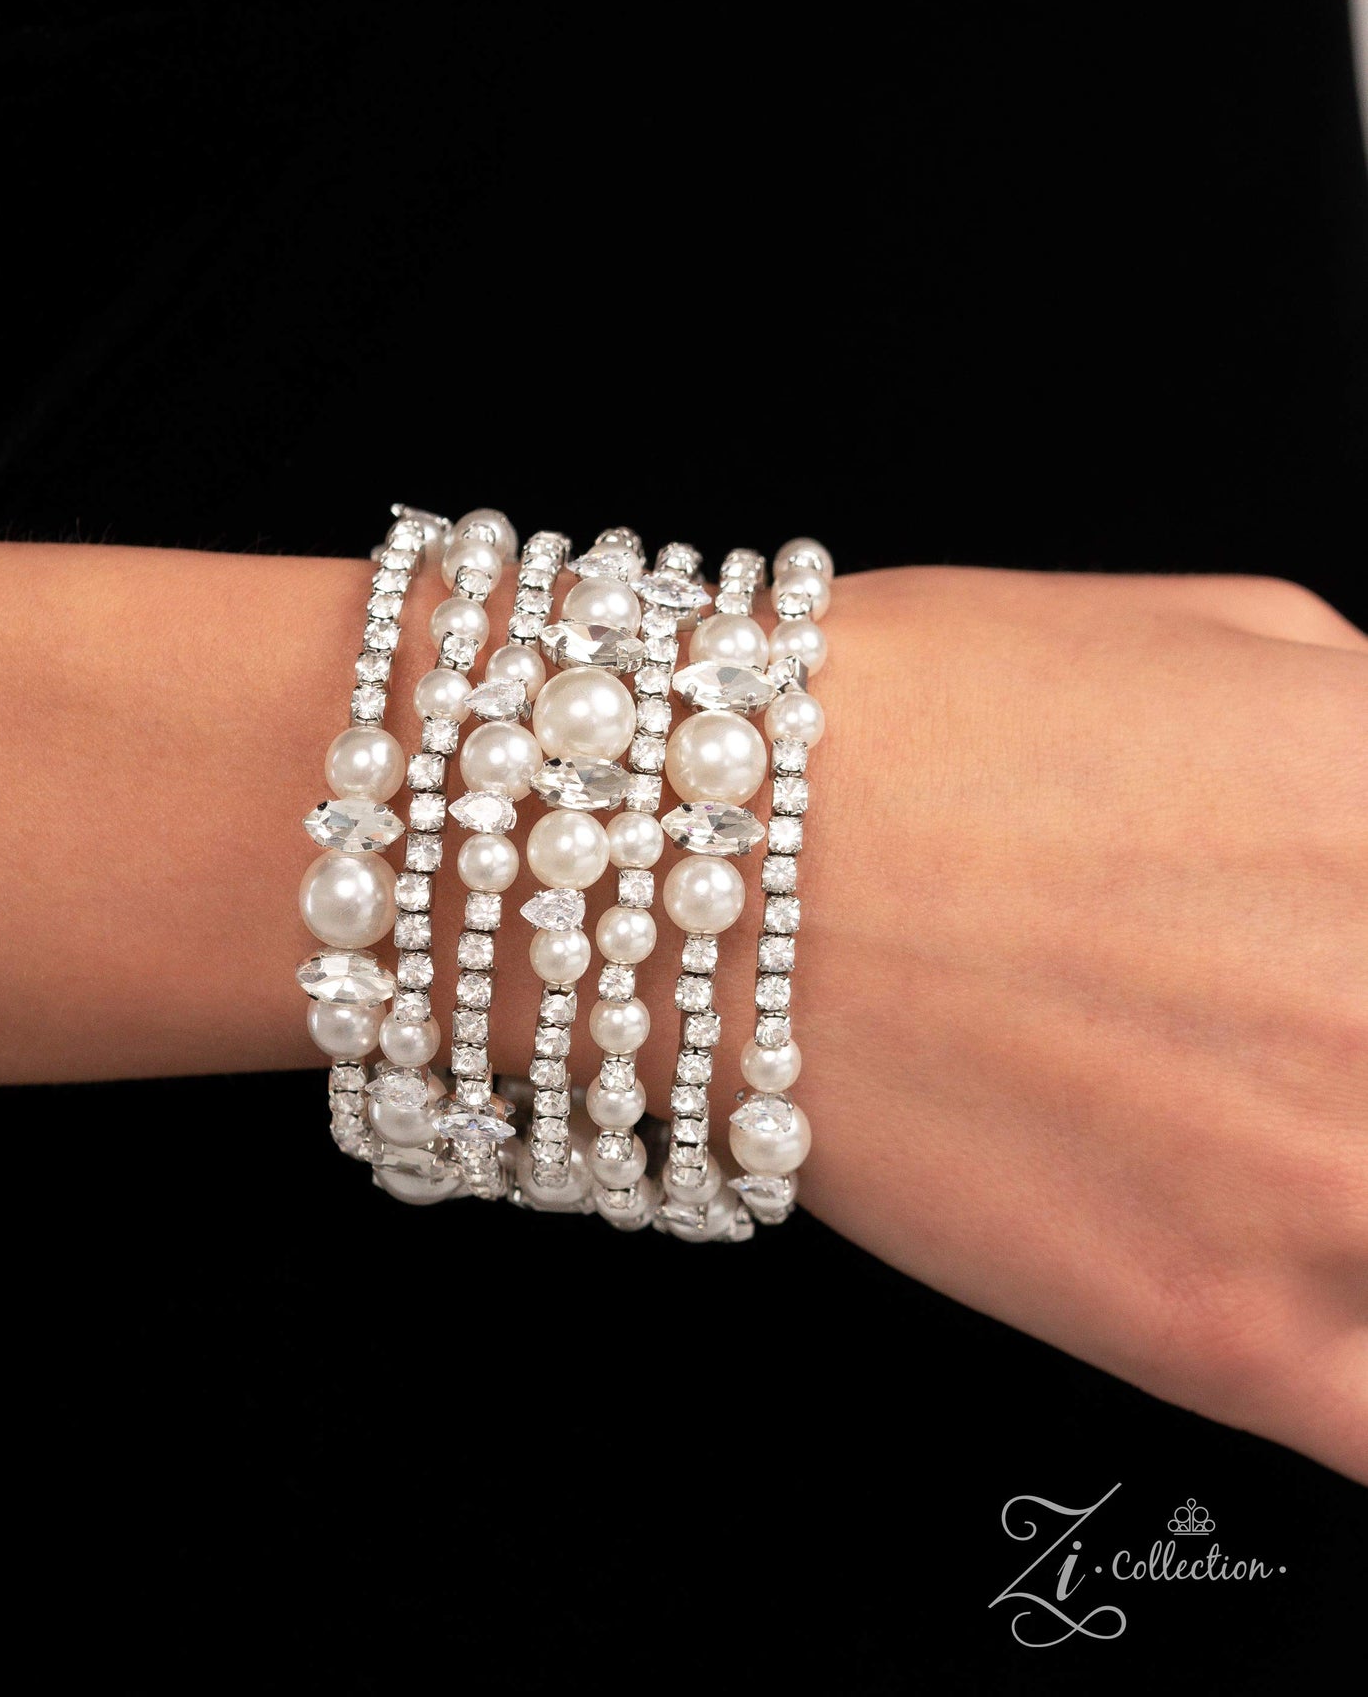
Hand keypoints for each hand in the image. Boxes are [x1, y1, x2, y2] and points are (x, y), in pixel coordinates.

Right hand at [801, 567, 1367, 1480]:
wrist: (703, 859)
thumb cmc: (921, 727)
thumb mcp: (1234, 633)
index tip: (1338, 972)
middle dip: (1343, 1065)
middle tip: (1252, 1029)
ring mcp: (1336, 1183)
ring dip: (1344, 1205)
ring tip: (1239, 1147)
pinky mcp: (1228, 1336)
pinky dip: (1353, 1371)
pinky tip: (1292, 1309)